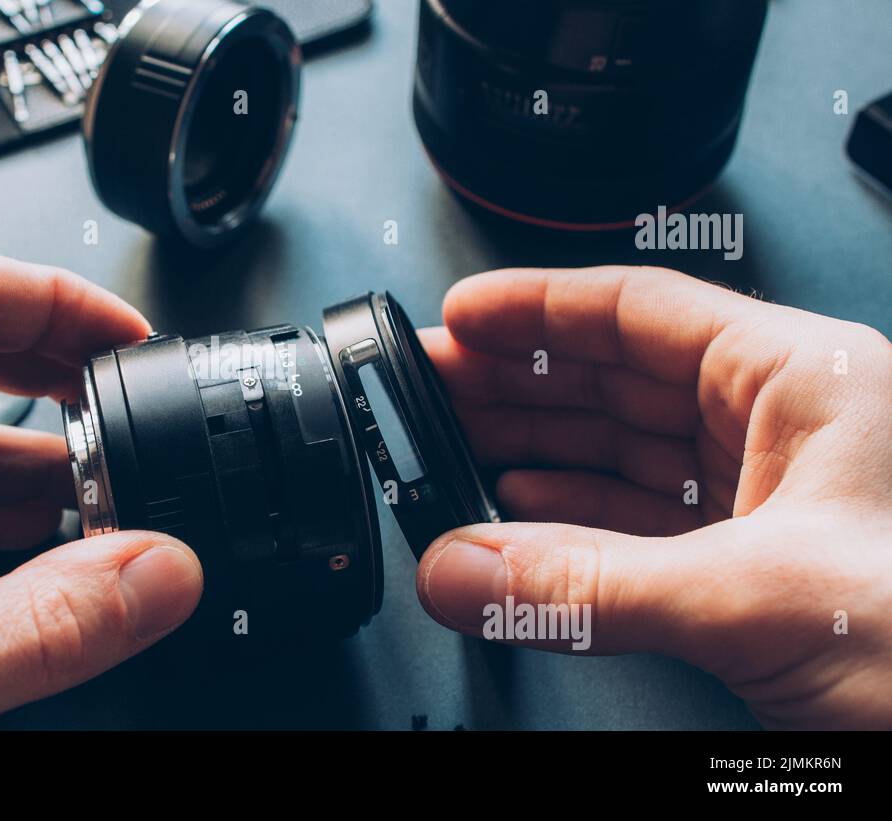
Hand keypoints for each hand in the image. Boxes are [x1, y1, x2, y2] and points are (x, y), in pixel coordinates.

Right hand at [418, 265, 891, 728]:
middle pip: (619, 379)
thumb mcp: (762, 596)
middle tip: (432, 386)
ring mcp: (770, 501)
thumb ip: (590, 584)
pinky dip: (571, 521)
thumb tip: (463, 569)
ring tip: (457, 447)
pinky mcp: (757, 570)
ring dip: (535, 453)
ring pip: (623, 453)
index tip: (463, 313)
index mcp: (806, 382)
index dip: (541, 307)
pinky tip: (522, 514)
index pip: (644, 312)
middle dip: (519, 380)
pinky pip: (639, 525)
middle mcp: (785, 431)